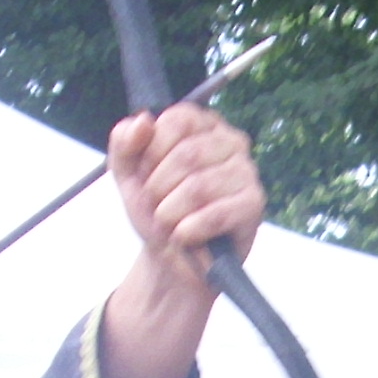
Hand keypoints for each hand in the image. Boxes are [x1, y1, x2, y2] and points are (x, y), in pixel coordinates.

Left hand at [110, 103, 265, 274]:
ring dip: (170, 212)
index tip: (146, 175)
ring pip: (199, 187)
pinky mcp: (253, 204)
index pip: (177, 120)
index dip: (151, 152)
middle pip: (187, 154)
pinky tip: (183, 236)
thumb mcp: (128, 174)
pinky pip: (216, 215)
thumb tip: (142, 122)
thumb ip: (124, 143)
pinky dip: (189, 231)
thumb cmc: (156, 207)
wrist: (171, 257)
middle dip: (158, 188)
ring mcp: (246, 172)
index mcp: (203, 124)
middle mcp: (231, 141)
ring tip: (169, 222)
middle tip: (157, 205)